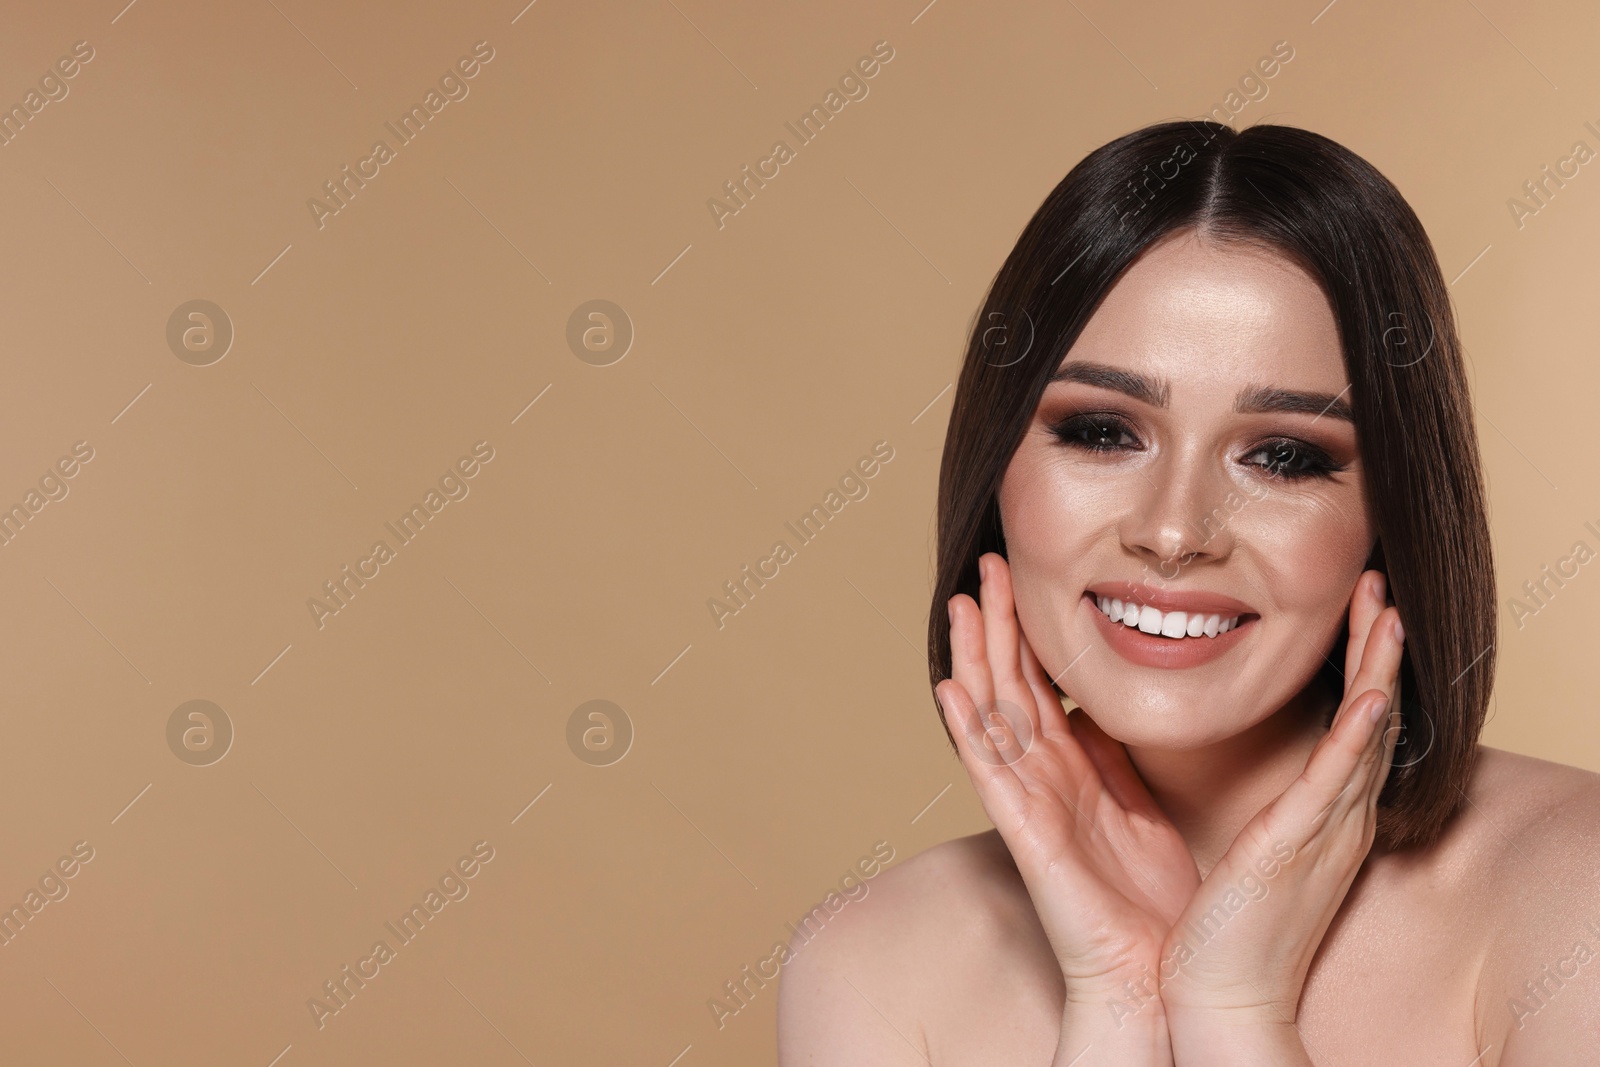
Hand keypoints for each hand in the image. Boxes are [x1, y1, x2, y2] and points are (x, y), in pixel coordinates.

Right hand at [938, 552, 1197, 1013]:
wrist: (1155, 971)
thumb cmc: (1151, 902)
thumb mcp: (1140, 809)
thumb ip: (1116, 760)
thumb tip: (1099, 710)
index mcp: (1072, 769)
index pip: (1041, 685)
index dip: (1027, 632)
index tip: (1020, 578)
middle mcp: (1042, 778)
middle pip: (1011, 686)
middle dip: (998, 626)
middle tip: (987, 566)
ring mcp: (1029, 802)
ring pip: (995, 715)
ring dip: (974, 658)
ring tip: (959, 604)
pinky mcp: (1027, 832)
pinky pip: (991, 771)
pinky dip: (969, 728)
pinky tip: (951, 688)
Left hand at [1159, 569, 1403, 1054]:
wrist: (1221, 997)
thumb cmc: (1226, 926)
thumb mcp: (1250, 845)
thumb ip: (1253, 797)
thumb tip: (1224, 744)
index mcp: (1320, 814)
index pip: (1350, 722)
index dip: (1359, 663)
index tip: (1354, 608)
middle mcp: (1335, 817)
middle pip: (1372, 715)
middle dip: (1376, 648)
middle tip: (1376, 585)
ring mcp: (1323, 832)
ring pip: (1365, 735)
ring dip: (1377, 670)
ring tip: (1384, 610)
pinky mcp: (1296, 849)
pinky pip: (1334, 783)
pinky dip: (1357, 737)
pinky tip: (1370, 696)